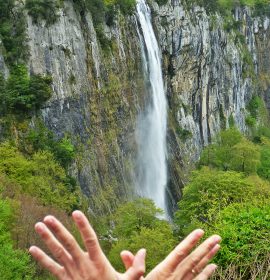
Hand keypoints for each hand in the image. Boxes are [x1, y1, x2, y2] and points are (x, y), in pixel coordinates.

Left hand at [29, 211, 145, 279]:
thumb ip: (136, 267)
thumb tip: (143, 250)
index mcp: (98, 262)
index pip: (90, 239)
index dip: (83, 225)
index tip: (76, 212)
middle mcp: (82, 265)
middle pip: (69, 244)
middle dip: (58, 229)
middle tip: (48, 217)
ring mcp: (72, 273)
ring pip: (58, 253)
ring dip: (47, 239)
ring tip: (38, 225)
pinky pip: (51, 268)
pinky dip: (41, 258)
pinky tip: (32, 249)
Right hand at [122, 229, 220, 279]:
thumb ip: (132, 266)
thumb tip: (125, 251)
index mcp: (163, 272)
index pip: (179, 253)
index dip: (190, 242)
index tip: (200, 232)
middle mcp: (175, 278)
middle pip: (193, 260)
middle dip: (205, 247)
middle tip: (217, 237)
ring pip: (198, 269)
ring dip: (208, 257)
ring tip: (218, 246)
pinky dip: (207, 274)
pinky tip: (214, 267)